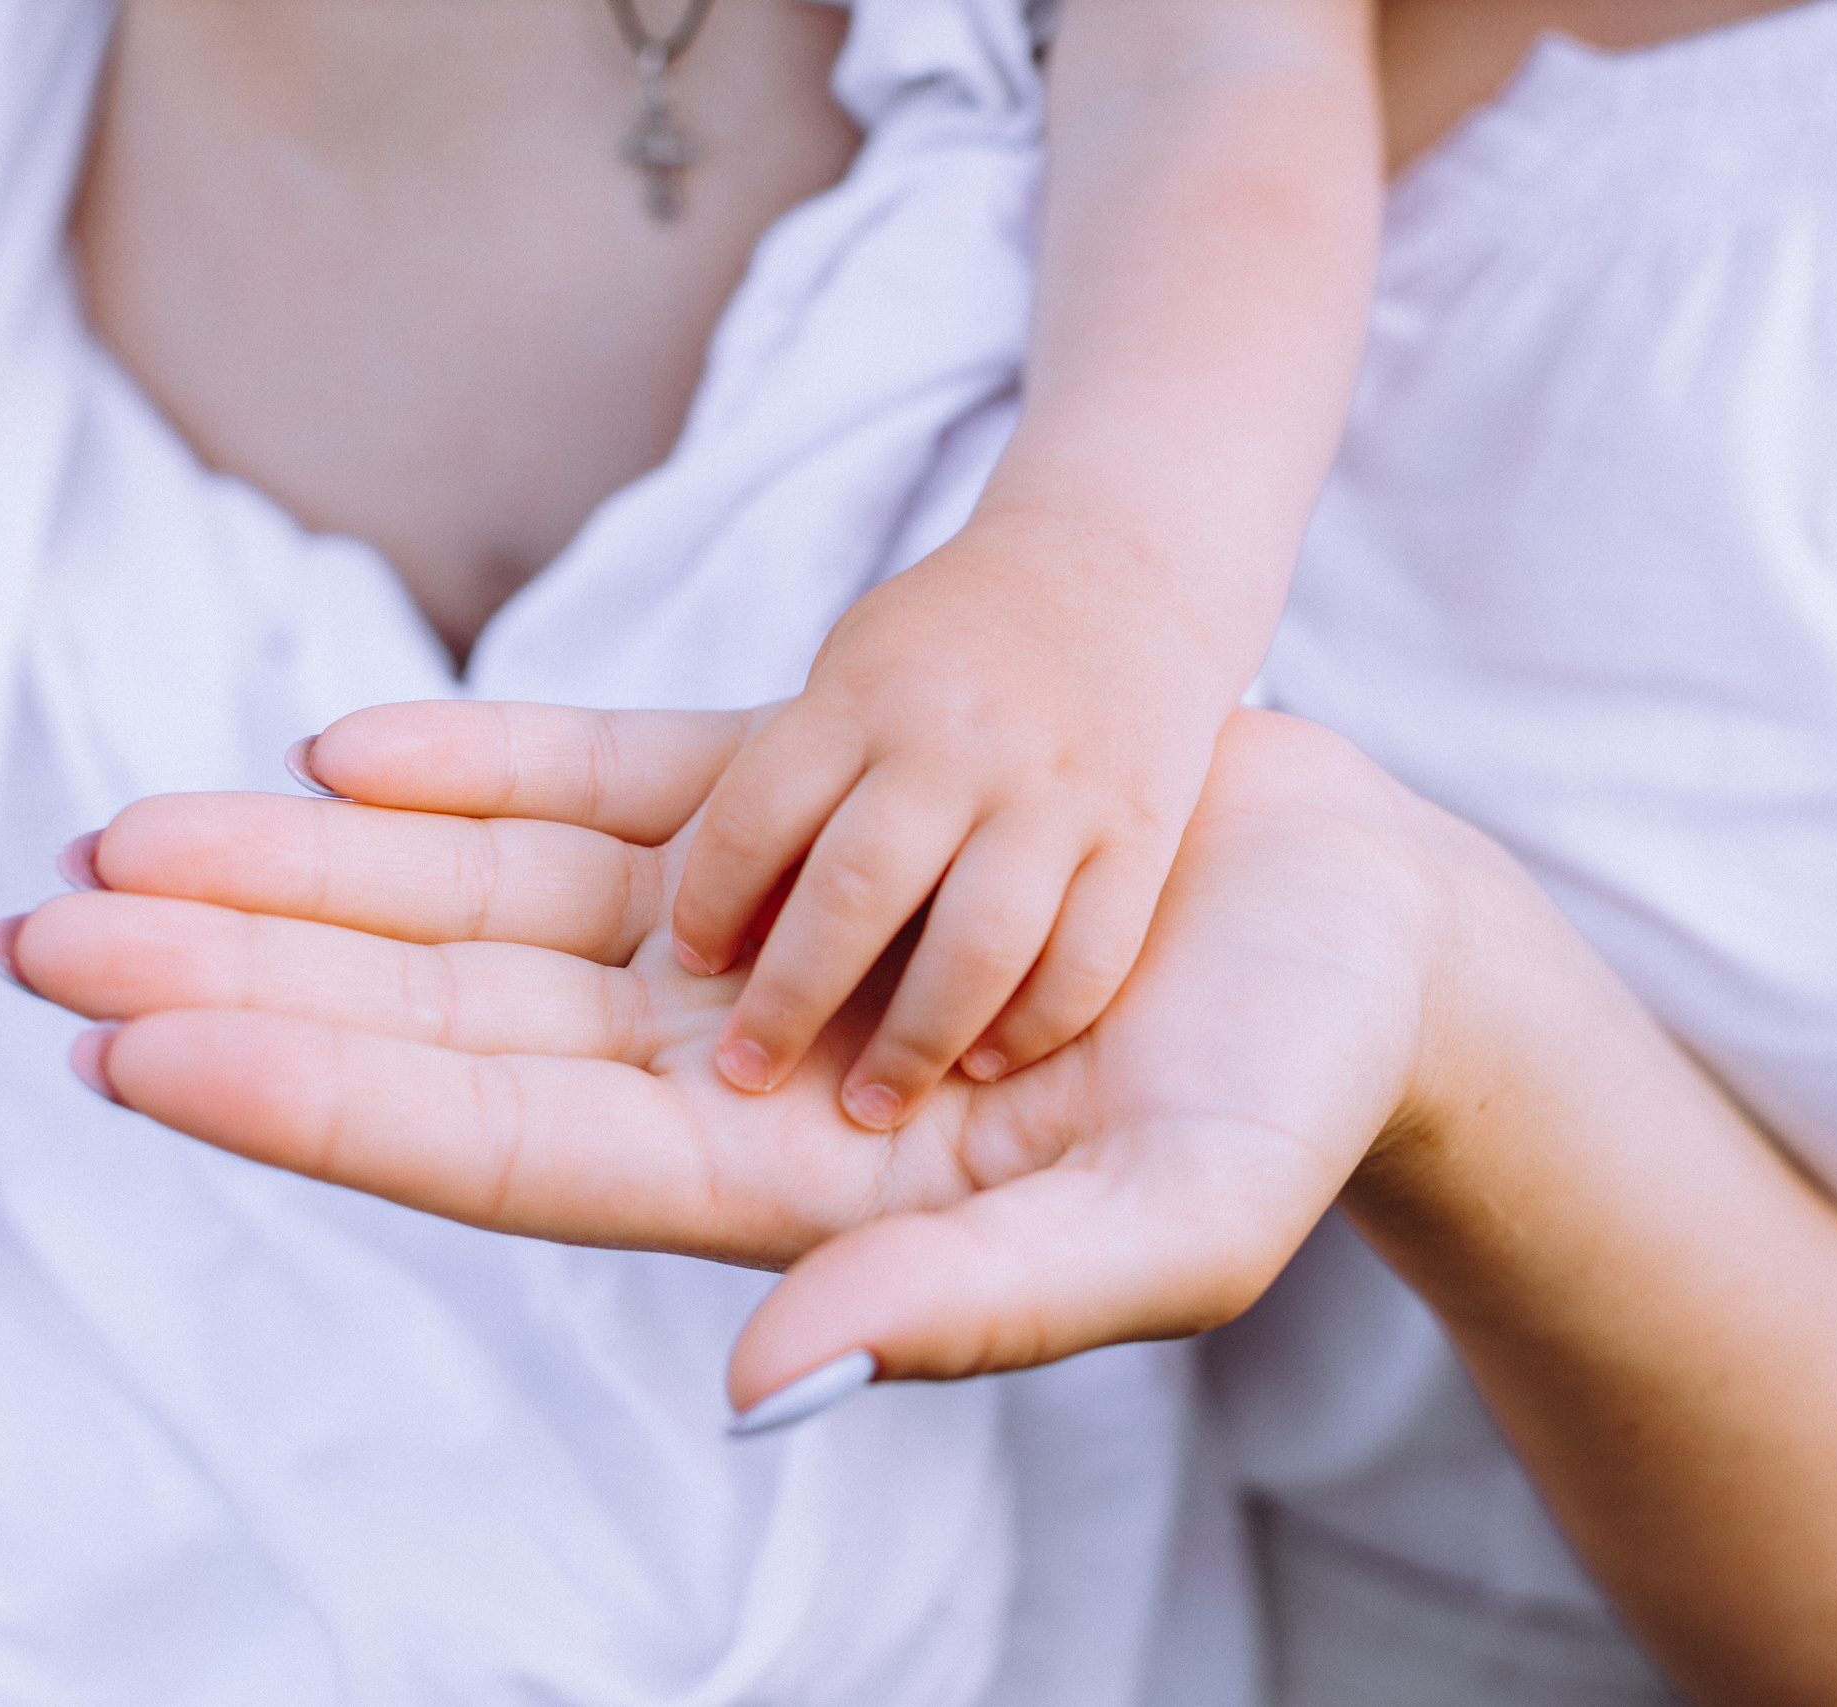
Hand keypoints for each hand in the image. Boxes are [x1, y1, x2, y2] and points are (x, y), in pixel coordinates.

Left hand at [5, 705, 1511, 1409]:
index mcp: (799, 1185)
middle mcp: (738, 1067)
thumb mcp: (1169, 1219)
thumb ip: (977, 1305)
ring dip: (312, 874)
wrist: (1364, 929)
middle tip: (41, 939)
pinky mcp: (804, 814)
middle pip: (449, 1027)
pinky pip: (605, 793)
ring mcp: (759, 939)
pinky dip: (477, 773)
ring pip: (490, 908)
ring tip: (121, 844)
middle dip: (250, 982)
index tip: (145, 1056)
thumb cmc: (1294, 1086)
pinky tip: (343, 752)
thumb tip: (767, 1385)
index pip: (517, 1149)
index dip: (330, 1102)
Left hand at [669, 512, 1250, 1130]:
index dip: (712, 903)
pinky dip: (1036, 1021)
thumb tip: (726, 928)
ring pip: (978, 942)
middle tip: (747, 1074)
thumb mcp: (858, 669)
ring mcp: (1058, 790)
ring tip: (868, 1105)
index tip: (693, 966)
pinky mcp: (1143, 832)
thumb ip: (803, 778)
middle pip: (856, 891)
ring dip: (916, 1040)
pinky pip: (1090, 953)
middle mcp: (959, 743)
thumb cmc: (952, 648)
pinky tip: (985, 1064)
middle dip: (790, 1000)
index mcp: (867, 694)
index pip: (758, 813)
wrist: (1127, 570)